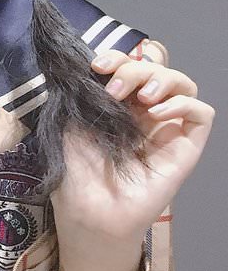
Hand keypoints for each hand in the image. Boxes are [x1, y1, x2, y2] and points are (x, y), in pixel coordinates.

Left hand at [50, 49, 213, 247]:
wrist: (89, 212)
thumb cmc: (76, 173)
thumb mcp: (70, 124)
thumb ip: (83, 94)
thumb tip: (88, 66)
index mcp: (117, 105)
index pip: (130, 66)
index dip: (118, 57)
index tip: (97, 65)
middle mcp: (144, 113)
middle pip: (156, 69)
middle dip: (135, 67)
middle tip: (114, 88)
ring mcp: (166, 129)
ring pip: (183, 84)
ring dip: (162, 78)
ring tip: (140, 97)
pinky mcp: (185, 148)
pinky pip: (201, 113)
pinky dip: (182, 103)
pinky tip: (156, 114)